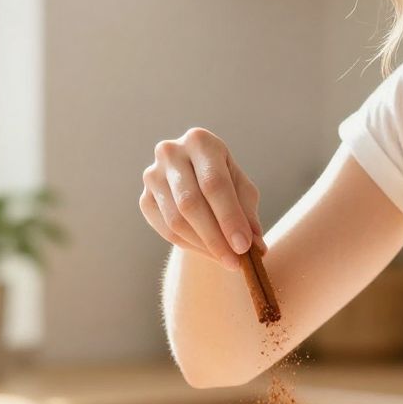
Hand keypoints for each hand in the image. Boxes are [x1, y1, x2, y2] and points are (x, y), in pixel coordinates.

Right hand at [140, 127, 265, 270]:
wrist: (195, 179)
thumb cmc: (225, 182)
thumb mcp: (242, 191)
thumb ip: (248, 215)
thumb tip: (257, 248)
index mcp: (200, 141)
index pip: (214, 184)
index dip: (229, 217)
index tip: (244, 247)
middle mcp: (171, 153)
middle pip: (191, 203)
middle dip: (216, 237)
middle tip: (236, 262)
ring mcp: (153, 176)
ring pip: (176, 220)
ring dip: (204, 246)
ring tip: (226, 260)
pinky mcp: (145, 199)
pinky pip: (166, 230)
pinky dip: (190, 246)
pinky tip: (208, 252)